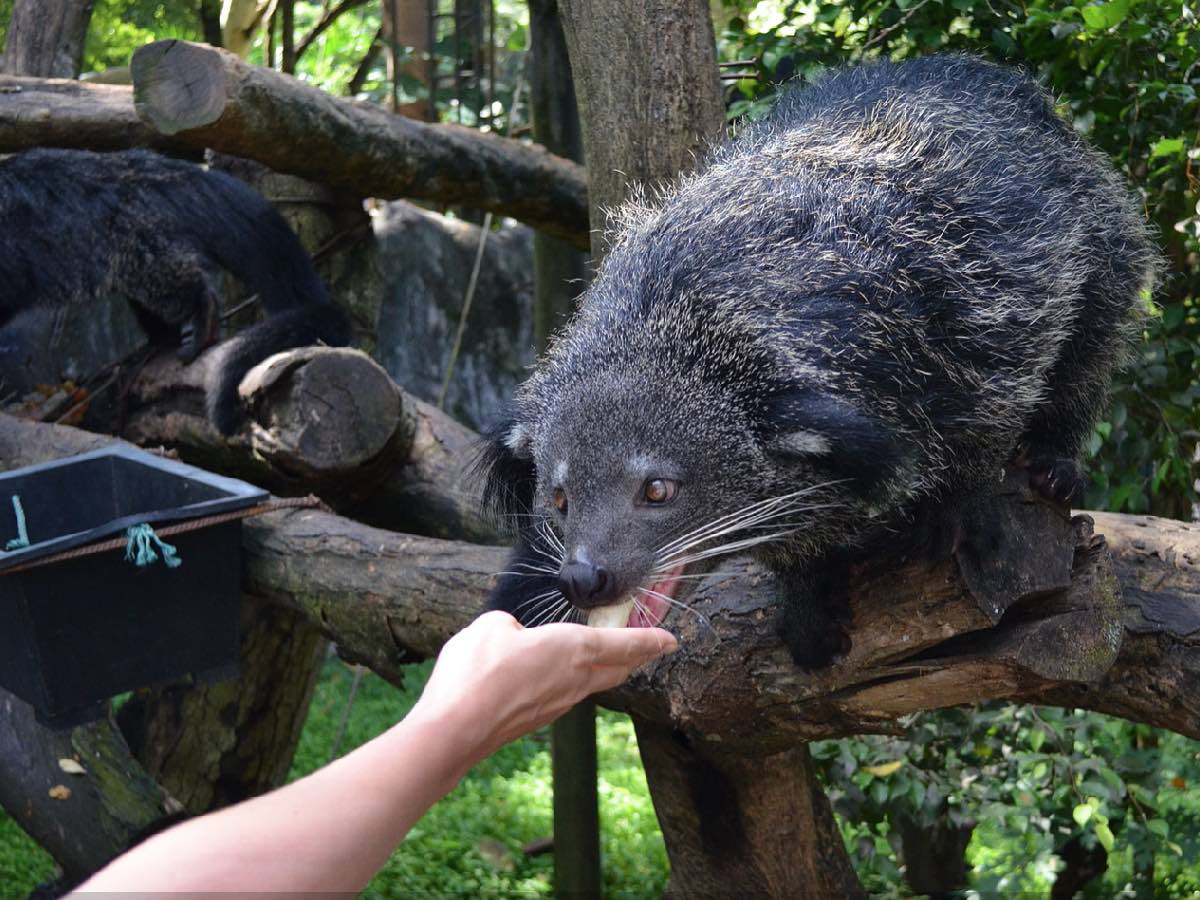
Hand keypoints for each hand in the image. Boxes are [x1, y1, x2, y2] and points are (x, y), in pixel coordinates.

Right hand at [410, 611, 677, 763]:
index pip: (625, 644)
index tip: (671, 640)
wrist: (455, 728)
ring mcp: (559, 703)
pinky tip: (557, 675)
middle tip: (646, 648)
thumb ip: (509, 625)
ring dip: (605, 669)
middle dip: (635, 656)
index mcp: (574, 649)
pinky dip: (574, 681)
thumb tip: (513, 635)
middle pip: (618, 668)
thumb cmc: (477, 671)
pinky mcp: (539, 718)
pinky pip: (568, 694)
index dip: (651, 640)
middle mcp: (575, 679)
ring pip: (595, 683)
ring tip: (606, 657)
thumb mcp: (491, 626)